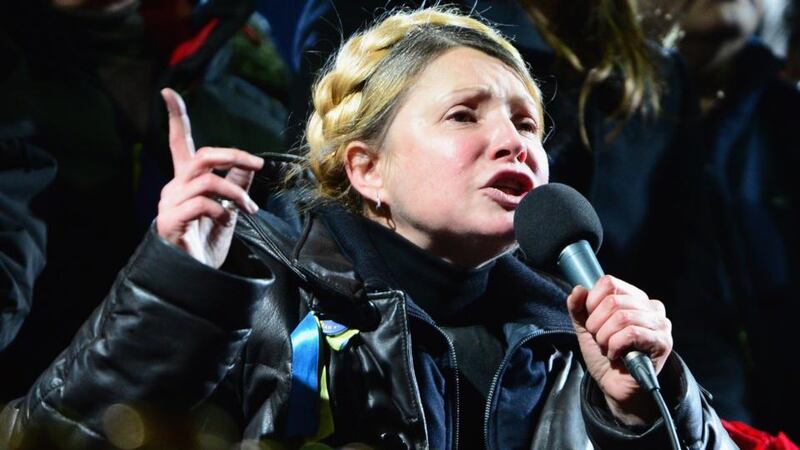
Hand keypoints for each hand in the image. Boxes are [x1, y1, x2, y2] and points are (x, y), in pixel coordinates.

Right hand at [155, 88, 263, 267]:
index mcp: (186, 180)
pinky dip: (222, 210)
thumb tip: (251, 163)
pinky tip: (227, 222)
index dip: (174, 117)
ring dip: (236, 192)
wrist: (194, 276)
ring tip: (249, 209)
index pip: (179, 143)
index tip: (167, 92)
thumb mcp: (229, 210)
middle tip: (257, 163)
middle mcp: (174, 186)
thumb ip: (236, 184)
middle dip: (234, 155)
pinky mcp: (170, 220)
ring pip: (207, 180)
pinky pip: (201, 203)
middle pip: (203, 155)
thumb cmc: (206, 242)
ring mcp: (169, 203)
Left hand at [566, 275, 671, 424]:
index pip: (609, 283)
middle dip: (596, 324)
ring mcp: (660, 324)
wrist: (614, 384)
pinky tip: (616, 355)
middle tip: (599, 339)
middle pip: (613, 300)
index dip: (592, 302)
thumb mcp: (586, 328)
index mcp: (634, 298)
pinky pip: (632, 334)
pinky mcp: (663, 342)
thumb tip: (578, 289)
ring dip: (605, 337)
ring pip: (622, 317)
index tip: (591, 321)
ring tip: (607, 347)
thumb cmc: (604, 354)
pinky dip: (615, 346)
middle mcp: (651, 307)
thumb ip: (578, 308)